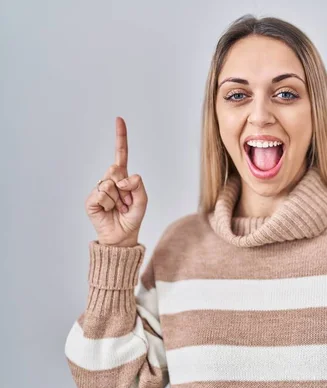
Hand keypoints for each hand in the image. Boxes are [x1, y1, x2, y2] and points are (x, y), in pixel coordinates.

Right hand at [84, 117, 147, 246]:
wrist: (121, 236)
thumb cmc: (132, 217)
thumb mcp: (143, 200)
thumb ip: (138, 185)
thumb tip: (121, 177)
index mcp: (122, 178)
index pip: (121, 154)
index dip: (120, 137)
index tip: (119, 119)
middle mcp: (109, 180)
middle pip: (116, 170)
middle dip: (126, 189)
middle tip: (125, 202)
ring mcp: (99, 189)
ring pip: (110, 184)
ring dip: (118, 199)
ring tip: (118, 208)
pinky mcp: (91, 200)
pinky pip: (101, 194)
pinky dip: (108, 204)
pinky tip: (108, 211)